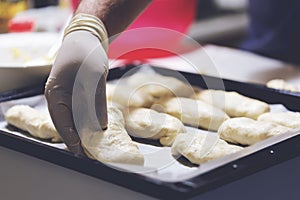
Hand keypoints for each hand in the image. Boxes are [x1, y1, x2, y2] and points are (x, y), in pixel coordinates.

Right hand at [45, 30, 107, 155]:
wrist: (87, 38)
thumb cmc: (86, 53)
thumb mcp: (93, 76)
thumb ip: (95, 101)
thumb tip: (100, 125)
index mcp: (55, 93)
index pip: (61, 121)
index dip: (70, 137)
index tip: (80, 150)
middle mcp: (58, 97)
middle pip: (66, 123)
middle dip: (76, 138)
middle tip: (88, 153)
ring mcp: (67, 96)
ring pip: (74, 119)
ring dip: (82, 131)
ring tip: (92, 145)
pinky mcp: (76, 94)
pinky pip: (80, 112)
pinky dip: (87, 121)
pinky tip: (95, 128)